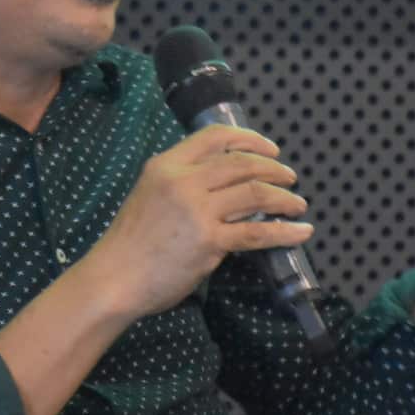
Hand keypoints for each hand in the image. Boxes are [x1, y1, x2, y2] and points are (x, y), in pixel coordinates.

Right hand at [86, 124, 312, 319]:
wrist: (114, 277)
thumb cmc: (130, 241)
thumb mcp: (150, 194)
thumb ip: (182, 183)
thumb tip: (226, 185)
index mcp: (167, 164)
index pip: (214, 137)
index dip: (249, 139)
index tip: (270, 149)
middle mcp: (183, 180)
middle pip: (241, 163)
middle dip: (273, 168)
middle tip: (289, 177)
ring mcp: (197, 210)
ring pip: (254, 193)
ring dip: (283, 198)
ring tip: (297, 203)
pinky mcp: (209, 241)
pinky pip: (256, 233)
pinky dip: (284, 231)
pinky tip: (300, 231)